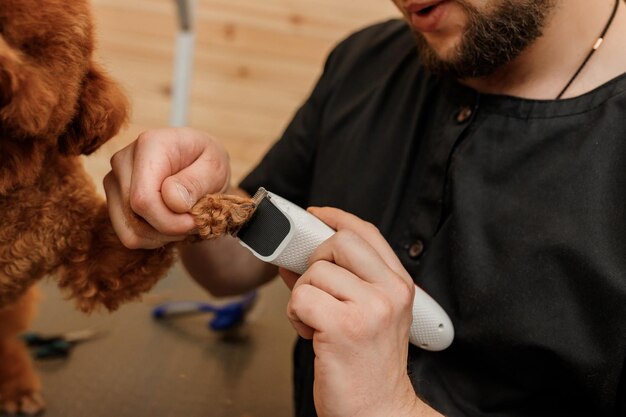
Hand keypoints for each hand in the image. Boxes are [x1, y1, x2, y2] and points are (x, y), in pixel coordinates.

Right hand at [104, 127, 230, 248]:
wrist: (199, 164)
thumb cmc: (208, 164)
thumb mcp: (216, 168)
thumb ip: (196, 182)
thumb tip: (171, 200)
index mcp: (150, 145)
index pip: (144, 199)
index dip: (171, 221)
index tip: (195, 220)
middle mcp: (123, 160)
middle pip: (135, 216)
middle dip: (171, 228)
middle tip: (194, 219)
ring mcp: (113, 181)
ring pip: (130, 231)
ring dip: (163, 236)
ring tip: (183, 220)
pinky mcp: (112, 201)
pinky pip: (129, 237)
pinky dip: (153, 238)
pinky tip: (169, 222)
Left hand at [280, 208, 441, 416]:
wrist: (378, 410)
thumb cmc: (368, 365)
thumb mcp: (368, 314)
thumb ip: (341, 280)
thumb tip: (297, 258)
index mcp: (398, 285)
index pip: (366, 232)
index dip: (336, 217)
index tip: (317, 214)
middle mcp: (390, 292)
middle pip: (338, 241)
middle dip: (315, 261)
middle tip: (316, 288)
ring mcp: (369, 309)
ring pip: (313, 273)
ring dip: (303, 298)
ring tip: (318, 323)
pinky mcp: (343, 327)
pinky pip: (300, 299)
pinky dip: (296, 317)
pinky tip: (312, 334)